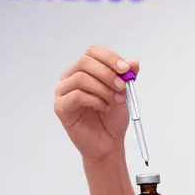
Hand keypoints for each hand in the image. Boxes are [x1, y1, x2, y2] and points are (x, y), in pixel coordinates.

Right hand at [54, 45, 138, 163]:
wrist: (108, 143)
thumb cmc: (112, 118)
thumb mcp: (124, 92)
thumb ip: (127, 76)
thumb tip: (133, 62)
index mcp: (84, 69)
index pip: (93, 51)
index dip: (110, 57)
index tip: (125, 69)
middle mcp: (70, 77)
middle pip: (85, 61)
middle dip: (107, 73)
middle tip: (121, 87)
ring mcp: (63, 92)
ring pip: (81, 78)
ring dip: (103, 89)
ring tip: (113, 101)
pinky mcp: (61, 107)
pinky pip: (77, 96)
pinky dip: (95, 100)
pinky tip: (104, 108)